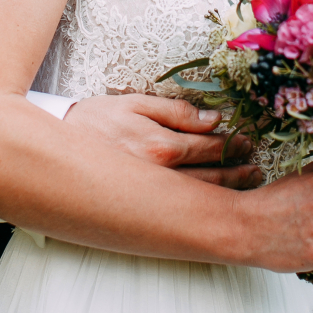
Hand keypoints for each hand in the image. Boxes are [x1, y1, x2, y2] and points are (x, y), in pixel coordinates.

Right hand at [64, 94, 261, 189]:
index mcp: (161, 147)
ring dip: (227, 191)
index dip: (233, 144)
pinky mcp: (142, 208)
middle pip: (212, 178)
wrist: (56, 149)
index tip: (248, 142)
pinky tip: (214, 204)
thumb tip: (212, 119)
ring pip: (200, 197)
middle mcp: (161, 177)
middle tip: (256, 168)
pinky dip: (203, 206)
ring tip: (246, 184)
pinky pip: (180, 209)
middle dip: (237, 172)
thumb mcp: (135, 103)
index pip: (210, 147)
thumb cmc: (95, 121)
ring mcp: (152, 197)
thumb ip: (176, 111)